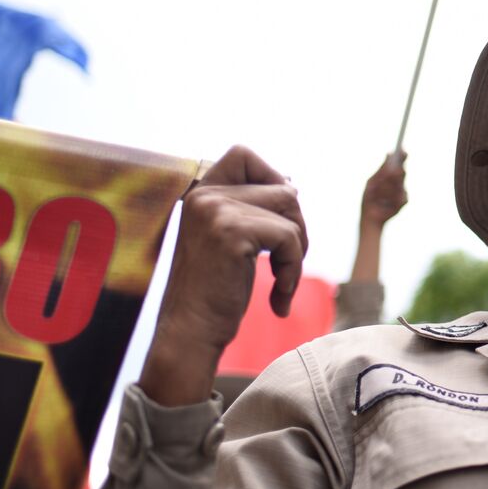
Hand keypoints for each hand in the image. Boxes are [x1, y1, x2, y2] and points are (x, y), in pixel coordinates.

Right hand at [139, 146, 307, 405]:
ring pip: (291, 211)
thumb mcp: (228, 241)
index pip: (243, 154)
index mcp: (198, 193)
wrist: (190, 334)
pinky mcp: (232, 231)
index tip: (277, 220)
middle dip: (296, 227)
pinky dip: (293, 272)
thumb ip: (248, 209)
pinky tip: (278, 300)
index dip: (272, 178)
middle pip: (283, 188)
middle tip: (286, 263)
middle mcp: (203, 195)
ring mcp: (216, 210)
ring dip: (297, 252)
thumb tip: (292, 184)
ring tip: (281, 282)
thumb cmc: (214, 293)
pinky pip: (289, 238)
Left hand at [360, 151, 407, 229]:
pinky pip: (399, 195)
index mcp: (390, 175)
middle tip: (393, 171)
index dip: (402, 155)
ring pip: (398, 184)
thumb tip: (389, 154)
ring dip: (385, 190)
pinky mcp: (404, 200)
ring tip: (378, 196)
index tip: (402, 150)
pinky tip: (384, 203)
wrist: (370, 217)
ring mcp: (402, 190)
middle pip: (402, 172)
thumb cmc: (370, 198)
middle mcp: (398, 181)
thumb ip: (381, 170)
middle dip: (394, 173)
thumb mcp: (372, 182)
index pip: (399, 162)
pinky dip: (389, 198)